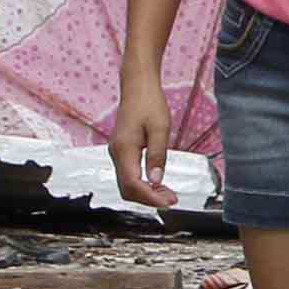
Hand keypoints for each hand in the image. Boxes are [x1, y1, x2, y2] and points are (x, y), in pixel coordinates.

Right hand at [108, 71, 176, 208]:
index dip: (150, 197)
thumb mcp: (160, 128)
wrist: (137, 86)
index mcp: (124, 148)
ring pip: (127, 183)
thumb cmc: (149, 102)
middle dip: (148, 198)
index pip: (132, 184)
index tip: (168, 202)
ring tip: (167, 193)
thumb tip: (156, 180)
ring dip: (146, 192)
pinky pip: (128, 174)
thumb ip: (158, 155)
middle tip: (171, 200)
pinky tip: (156, 182)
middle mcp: (116, 153)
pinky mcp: (121, 150)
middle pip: (127, 189)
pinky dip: (142, 183)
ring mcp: (117, 152)